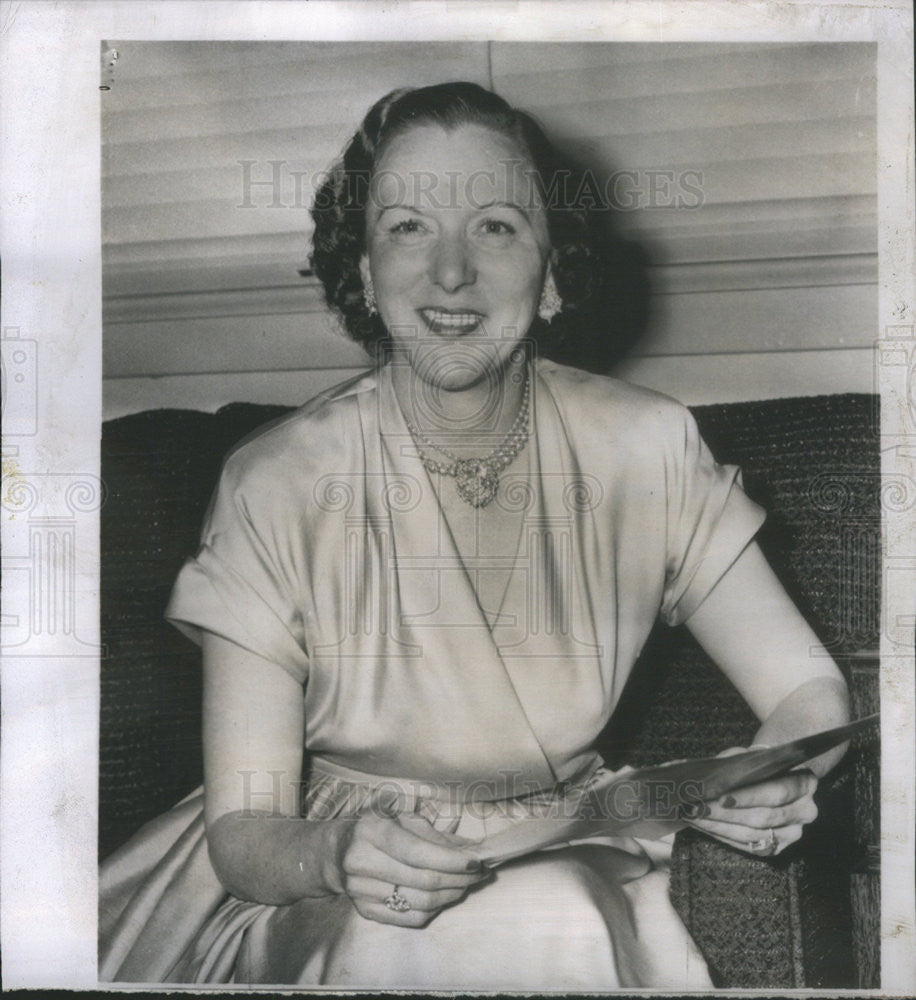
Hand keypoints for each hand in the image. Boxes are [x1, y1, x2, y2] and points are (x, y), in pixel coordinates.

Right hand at [333, 809, 490, 926]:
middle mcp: (362, 862)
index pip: (418, 853)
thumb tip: (471, 849)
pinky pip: (410, 918)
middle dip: (459, 879)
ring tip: (467, 884)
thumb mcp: (400, 818)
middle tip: (480, 874)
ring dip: (451, 895)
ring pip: (420, 902)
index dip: (451, 860)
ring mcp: (361, 891)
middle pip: (423, 881)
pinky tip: (445, 896)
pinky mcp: (365, 912)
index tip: (477, 862)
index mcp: (372, 831)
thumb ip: (434, 833)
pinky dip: (435, 909)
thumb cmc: (377, 829)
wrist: (336, 853)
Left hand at [682, 748, 818, 856]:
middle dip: (725, 814)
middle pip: (762, 817)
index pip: (777, 792)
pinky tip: (702, 825)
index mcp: (804, 783)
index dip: (750, 797)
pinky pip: (747, 846)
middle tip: (696, 807)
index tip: (721, 797)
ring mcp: (792, 833)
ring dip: (718, 826)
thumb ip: (734, 763)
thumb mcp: (750, 757)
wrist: (772, 779)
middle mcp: (804, 811)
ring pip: (752, 834)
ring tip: (693, 814)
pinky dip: (721, 835)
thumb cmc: (758, 766)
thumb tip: (705, 775)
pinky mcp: (777, 848)